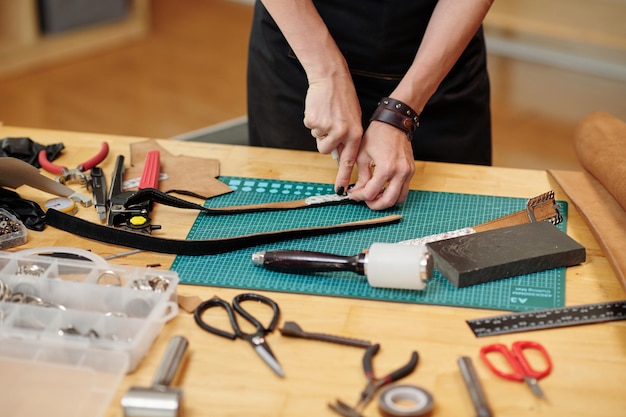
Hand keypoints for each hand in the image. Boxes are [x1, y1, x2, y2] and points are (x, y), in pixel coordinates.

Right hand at [303, 73, 362, 192]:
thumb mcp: (351, 119)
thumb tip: (339, 156)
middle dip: (324, 142)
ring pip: (317, 139)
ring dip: (318, 130)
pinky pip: (310, 128)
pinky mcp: (315, 122)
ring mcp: (328, 128)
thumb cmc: (342, 98)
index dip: (343, 177)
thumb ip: (347, 138)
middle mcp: (343, 133)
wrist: (331, 77)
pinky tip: (319, 108)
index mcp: (355, 134)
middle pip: (326, 150)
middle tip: (329, 125)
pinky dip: (312, 120)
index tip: (340, 191)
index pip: (349, 161)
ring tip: (326, 114)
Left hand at [347, 121, 415, 209]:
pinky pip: (403, 189)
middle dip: (374, 205)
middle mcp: (400, 172)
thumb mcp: (362, 156)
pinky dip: (393, 193)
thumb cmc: (377, 135)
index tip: (353, 195)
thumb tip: (356, 192)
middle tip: (365, 201)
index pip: (371, 193)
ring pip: (399, 199)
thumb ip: (361, 177)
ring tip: (374, 195)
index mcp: (386, 168)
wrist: (394, 123)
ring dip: (385, 200)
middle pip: (388, 201)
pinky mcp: (411, 171)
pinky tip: (382, 188)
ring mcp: (408, 172)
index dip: (359, 197)